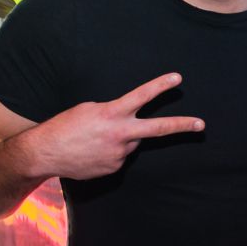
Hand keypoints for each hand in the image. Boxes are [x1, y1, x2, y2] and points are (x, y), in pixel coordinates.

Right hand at [23, 73, 202, 179]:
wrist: (45, 153)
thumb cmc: (65, 126)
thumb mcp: (88, 109)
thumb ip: (114, 113)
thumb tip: (130, 122)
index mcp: (112, 114)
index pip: (142, 96)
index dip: (161, 86)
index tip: (178, 78)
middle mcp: (120, 134)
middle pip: (157, 129)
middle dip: (182, 126)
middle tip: (201, 124)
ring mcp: (119, 153)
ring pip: (131, 142)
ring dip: (121, 138)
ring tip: (96, 138)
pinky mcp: (114, 168)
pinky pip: (119, 156)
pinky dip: (110, 151)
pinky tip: (93, 151)